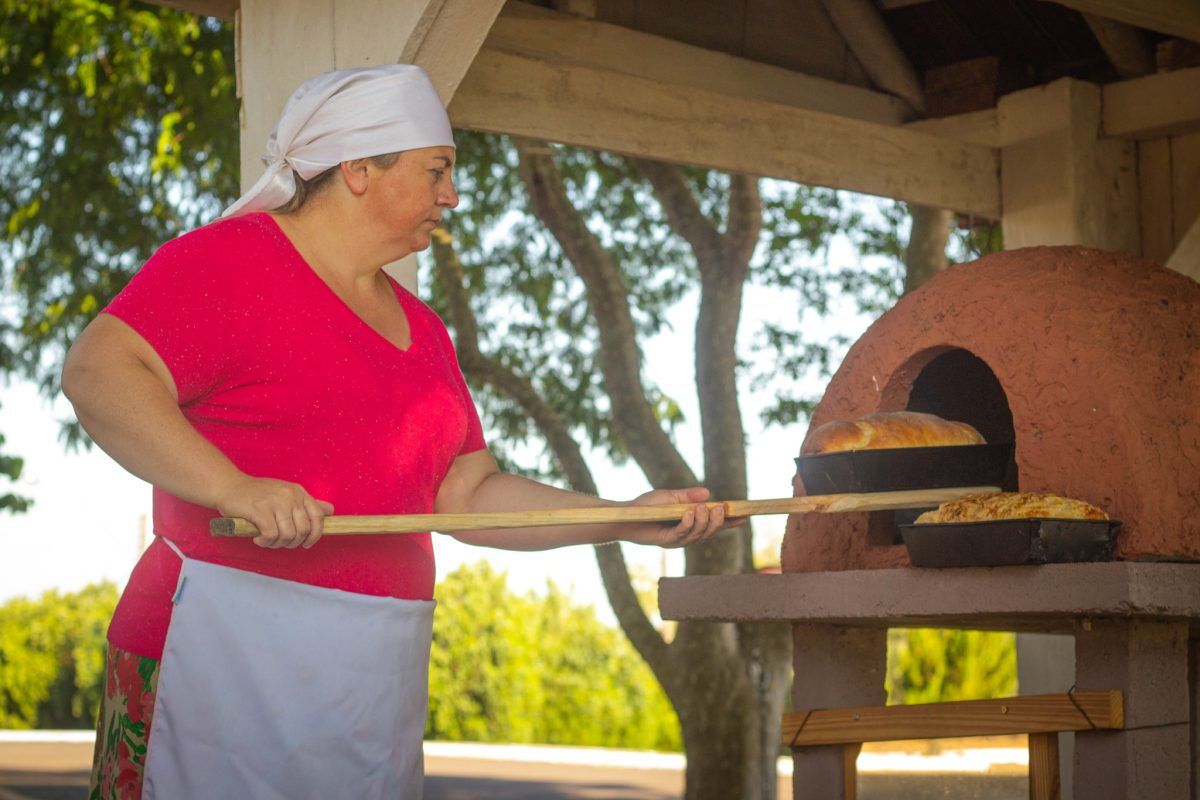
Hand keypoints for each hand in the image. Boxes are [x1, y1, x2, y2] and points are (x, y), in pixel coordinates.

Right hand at [214, 475, 334, 549]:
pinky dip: (265, 542)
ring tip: (267, 540)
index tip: (306, 544)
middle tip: (280, 542)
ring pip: (287, 535)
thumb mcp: (286, 493)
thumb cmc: (258, 493)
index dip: (315, 535)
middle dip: (293, 543)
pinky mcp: (259, 510)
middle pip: (303, 530)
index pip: (318, 517)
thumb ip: (307, 504)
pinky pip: (271, 535)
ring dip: (277, 544)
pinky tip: (258, 539)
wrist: (229, 486)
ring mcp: (275, 502)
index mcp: (299, 492)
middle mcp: (290, 496)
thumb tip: (330, 511)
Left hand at [621, 487, 741, 548]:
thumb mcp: (670, 497)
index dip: (729, 522)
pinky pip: (681, 533)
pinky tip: (690, 513)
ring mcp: (677, 540)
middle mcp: (686, 534)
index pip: (713, 524)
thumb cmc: (647, 506)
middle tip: (721, 508)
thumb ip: (688, 496)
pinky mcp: (666, 541)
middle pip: (709, 532)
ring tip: (707, 507)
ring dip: (704, 521)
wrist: (625, 516)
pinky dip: (688, 523)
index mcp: (690, 524)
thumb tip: (709, 493)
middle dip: (718, 521)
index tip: (745, 516)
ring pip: (698, 534)